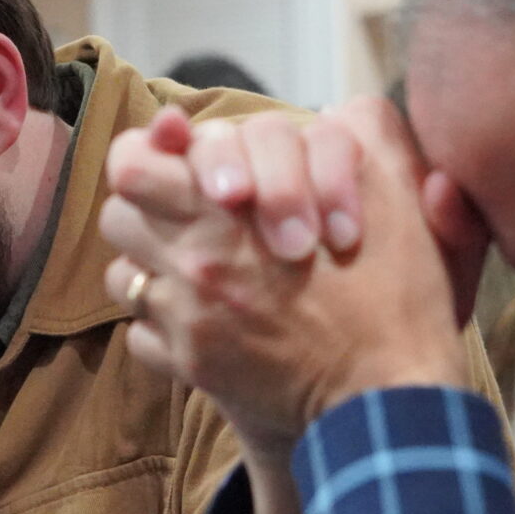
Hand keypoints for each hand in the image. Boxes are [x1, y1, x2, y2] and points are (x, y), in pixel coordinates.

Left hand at [100, 102, 476, 453]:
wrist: (388, 401)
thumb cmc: (398, 296)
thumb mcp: (390, 197)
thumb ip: (348, 142)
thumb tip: (323, 112)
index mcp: (232, 211)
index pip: (132, 163)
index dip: (147, 154)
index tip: (175, 159)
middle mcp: (196, 262)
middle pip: (117, 215)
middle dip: (145, 210)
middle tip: (185, 216)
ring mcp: (188, 318)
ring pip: (121, 275)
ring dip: (150, 267)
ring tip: (193, 270)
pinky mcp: (192, 367)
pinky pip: (140, 335)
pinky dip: (163, 327)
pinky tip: (205, 323)